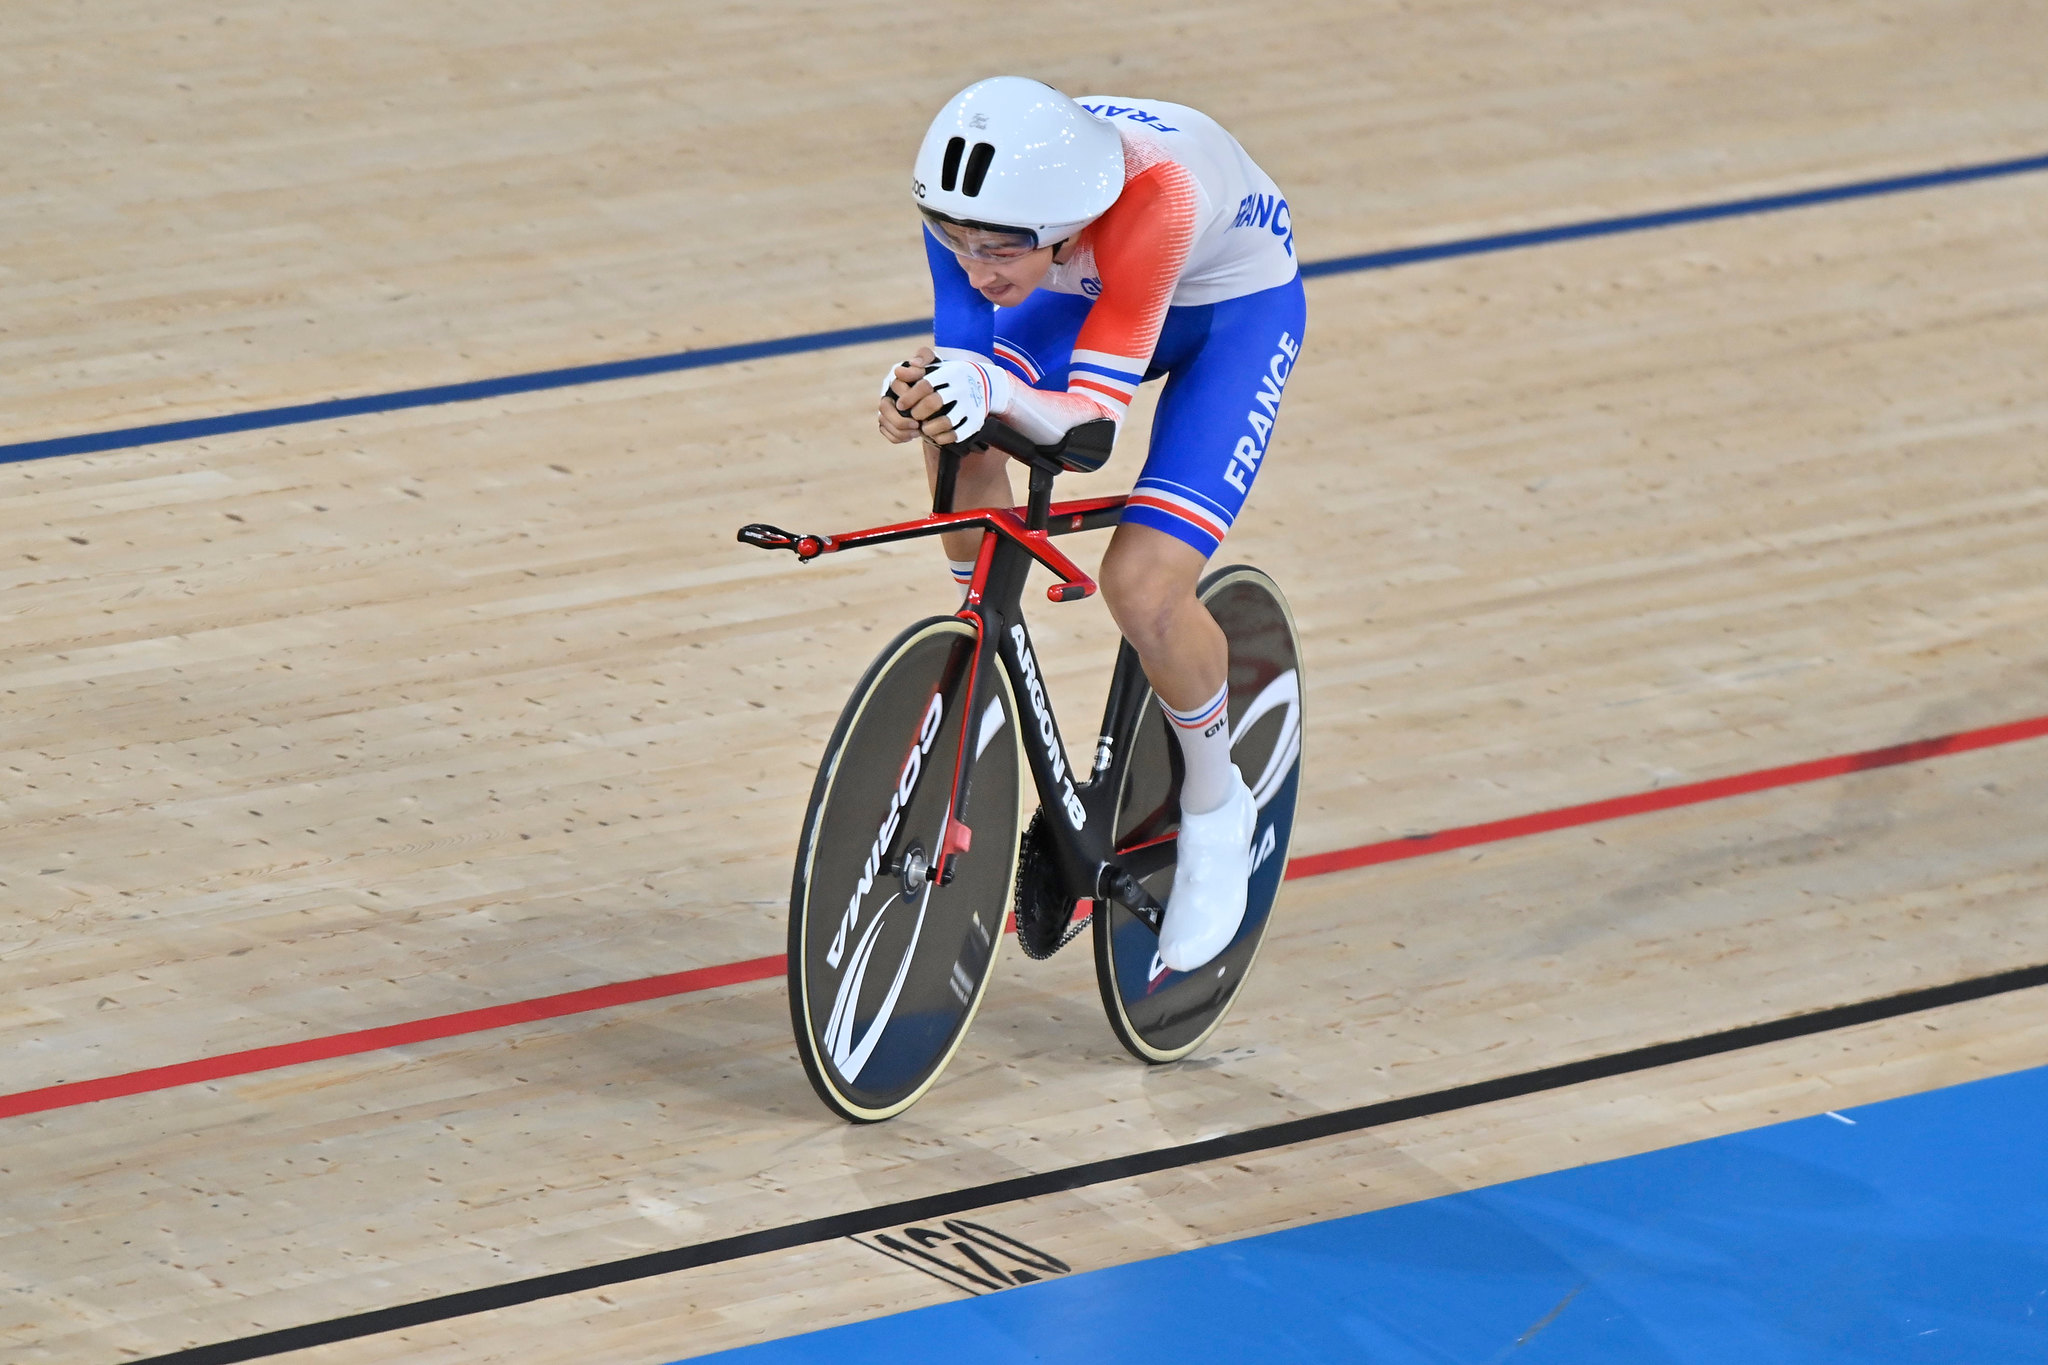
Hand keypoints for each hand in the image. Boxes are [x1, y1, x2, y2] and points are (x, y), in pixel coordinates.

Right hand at [877, 347, 936, 444]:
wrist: (938, 394)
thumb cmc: (935, 377)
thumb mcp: (934, 364)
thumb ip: (925, 357)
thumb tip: (915, 364)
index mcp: (897, 378)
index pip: (894, 387)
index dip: (907, 396)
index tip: (921, 404)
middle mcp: (889, 392)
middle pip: (884, 407)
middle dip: (900, 419)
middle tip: (918, 424)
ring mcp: (887, 406)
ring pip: (883, 421)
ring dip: (899, 429)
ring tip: (916, 432)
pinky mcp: (888, 420)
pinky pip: (885, 430)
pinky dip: (897, 436)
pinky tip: (911, 436)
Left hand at [877, 347, 1003, 445]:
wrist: (984, 384)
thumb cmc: (950, 376)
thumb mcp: (937, 366)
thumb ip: (916, 366)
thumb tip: (898, 372)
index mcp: (950, 373)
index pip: (925, 385)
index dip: (909, 396)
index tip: (901, 405)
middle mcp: (962, 388)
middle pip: (934, 402)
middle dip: (918, 412)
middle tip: (913, 416)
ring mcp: (971, 405)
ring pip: (946, 421)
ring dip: (929, 428)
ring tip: (923, 427)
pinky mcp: (976, 421)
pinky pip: (956, 435)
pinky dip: (942, 438)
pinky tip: (936, 434)